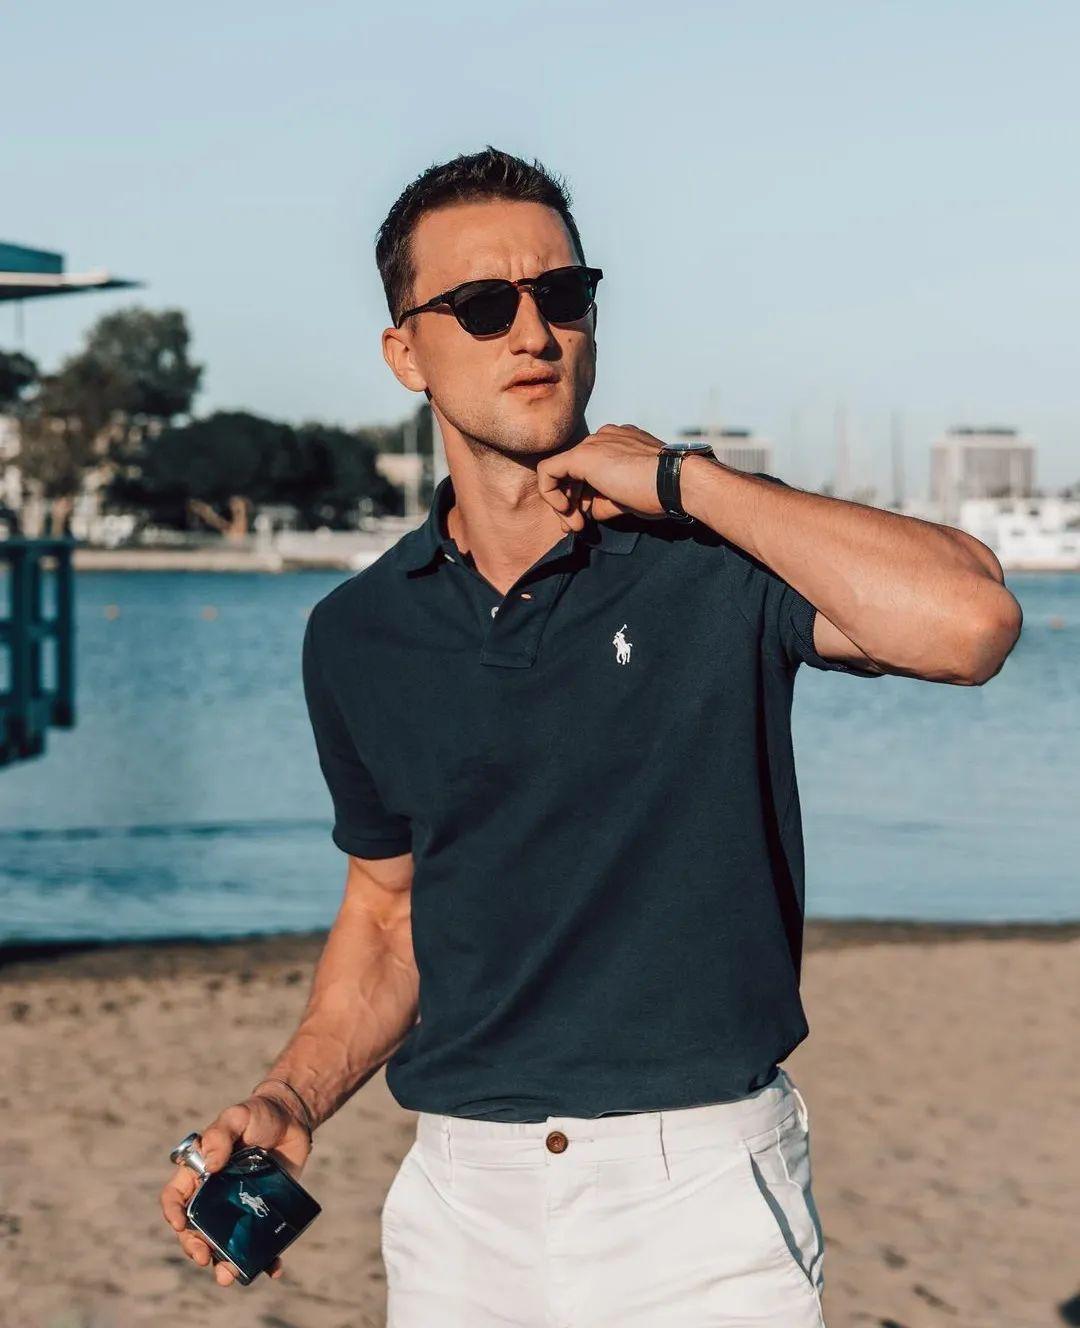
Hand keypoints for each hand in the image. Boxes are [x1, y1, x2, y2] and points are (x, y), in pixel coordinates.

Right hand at [160, 1092, 312, 1286]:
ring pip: (224, 1244)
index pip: (175, 1198)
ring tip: (229, 1276)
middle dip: (195, 1248)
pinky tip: (273, 1268)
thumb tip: (210, 1165)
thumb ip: (220, 1135)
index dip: (173, 1213)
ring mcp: (237, 1208)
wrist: (292, 1120)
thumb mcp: (236, 1116)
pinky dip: (266, 1260)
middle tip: (204, 1257)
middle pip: (195, 1229)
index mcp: (198, 1173)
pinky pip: (260, 1243)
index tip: (180, 1224)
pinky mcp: (262, 1214)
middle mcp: (213, 1196)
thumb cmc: (257, 1114)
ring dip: (224, 1264)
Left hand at [536, 423, 672, 531]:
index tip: (585, 519)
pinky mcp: (582, 455)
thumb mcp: (626, 498)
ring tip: (574, 526)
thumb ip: (601, 501)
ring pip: (561, 472)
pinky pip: (549, 471)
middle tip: (576, 527)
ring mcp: (594, 443)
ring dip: (563, 503)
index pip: (590, 469)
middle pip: (574, 471)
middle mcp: (605, 437)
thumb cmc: (660, 493)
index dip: (582, 496)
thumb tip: (582, 515)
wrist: (674, 484)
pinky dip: (550, 494)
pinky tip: (565, 511)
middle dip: (571, 502)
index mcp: (619, 442)